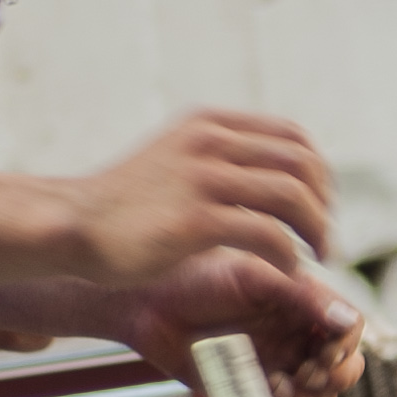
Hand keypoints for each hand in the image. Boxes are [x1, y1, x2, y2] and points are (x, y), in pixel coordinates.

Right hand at [64, 110, 335, 287]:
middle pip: (301, 164)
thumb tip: (273, 176)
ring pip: (291, 196)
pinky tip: (287, 271)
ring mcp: (202, 179)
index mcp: (210, 125)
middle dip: (324, 203)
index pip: (292, 137)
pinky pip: (266, 235)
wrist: (72, 224)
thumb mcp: (177, 161)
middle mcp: (209, 143)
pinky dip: (288, 256)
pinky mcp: (195, 221)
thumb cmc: (126, 206)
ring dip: (316, 230)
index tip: (320, 205)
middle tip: (324, 237)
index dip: (318, 173)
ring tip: (317, 256)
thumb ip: (219, 160)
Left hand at [120, 250, 366, 396]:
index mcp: (302, 302)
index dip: (345, 344)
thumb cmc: (193, 276)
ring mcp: (275, 365)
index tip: (327, 352)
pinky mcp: (251, 391)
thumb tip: (345, 320)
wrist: (146, 304)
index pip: (348, 328)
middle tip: (306, 374)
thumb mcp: (252, 276)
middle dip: (334, 376)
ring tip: (279, 386)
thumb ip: (301, 296)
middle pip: (342, 367)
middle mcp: (294, 335)